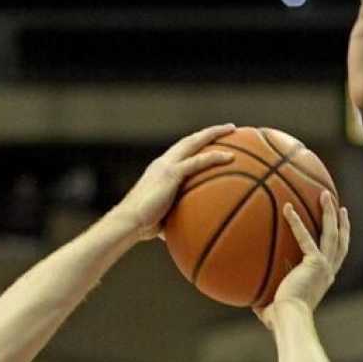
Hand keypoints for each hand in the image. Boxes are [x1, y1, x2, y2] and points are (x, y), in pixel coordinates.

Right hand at [111, 124, 235, 240]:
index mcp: (161, 170)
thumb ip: (177, 217)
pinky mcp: (170, 174)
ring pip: (194, 142)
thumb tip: (191, 232)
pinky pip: (197, 162)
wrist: (129, 222)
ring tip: (233, 130)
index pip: (182, 151)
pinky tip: (231, 157)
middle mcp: (163, 162)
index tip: (213, 141)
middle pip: (190, 140)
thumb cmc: (143, 225)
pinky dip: (214, 157)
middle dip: (210, 132)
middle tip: (229, 129)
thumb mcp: (164, 217)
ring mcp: (166, 165)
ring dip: (214, 134)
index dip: (197, 143)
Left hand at [256, 192, 349, 325]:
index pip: (335, 256)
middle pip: (341, 241)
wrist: (289, 319)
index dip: (339, 240)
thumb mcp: (273, 305)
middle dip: (341, 222)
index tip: (338, 227)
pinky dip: (296, 222)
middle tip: (340, 206)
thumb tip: (248, 298)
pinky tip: (287, 207)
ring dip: (330, 212)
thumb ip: (265, 298)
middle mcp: (328, 272)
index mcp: (323, 279)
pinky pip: (306, 237)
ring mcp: (324, 266)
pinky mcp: (316, 263)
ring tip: (325, 193)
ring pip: (333, 234)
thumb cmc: (280, 319)